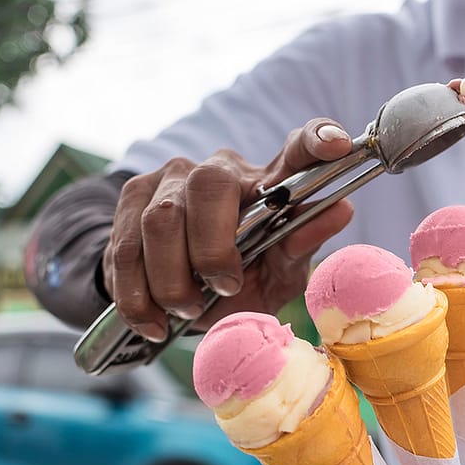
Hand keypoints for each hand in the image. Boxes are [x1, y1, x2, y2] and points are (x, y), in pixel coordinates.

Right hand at [104, 119, 354, 341]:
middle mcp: (222, 169)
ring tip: (189, 311)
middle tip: (223, 288)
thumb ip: (303, 245)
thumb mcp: (279, 274)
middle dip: (212, 249)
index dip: (316, 140)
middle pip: (208, 186)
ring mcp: (171, 179)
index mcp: (270, 183)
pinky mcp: (131, 200)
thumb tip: (341, 209)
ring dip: (173, 280)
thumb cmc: (243, 279)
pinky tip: (155, 323)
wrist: (177, 297)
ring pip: (159, 220)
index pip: (297, 149)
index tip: (339, 145)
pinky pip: (122, 246)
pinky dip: (138, 295)